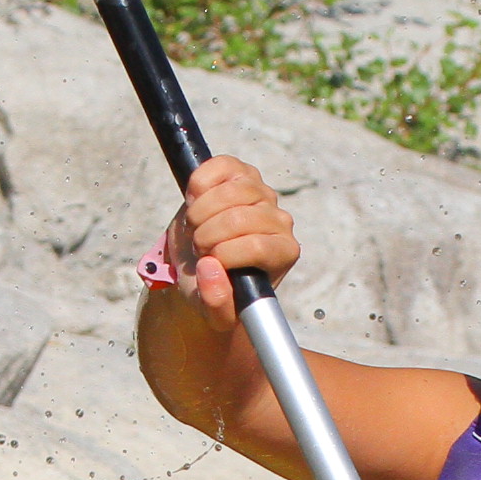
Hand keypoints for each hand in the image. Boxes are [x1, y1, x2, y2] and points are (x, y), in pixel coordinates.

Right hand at [171, 154, 298, 333]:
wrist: (202, 266)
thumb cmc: (215, 289)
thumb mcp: (215, 313)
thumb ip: (216, 304)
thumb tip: (210, 268)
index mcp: (283, 253)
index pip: (256, 246)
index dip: (222, 254)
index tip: (209, 264)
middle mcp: (280, 220)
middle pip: (238, 218)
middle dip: (206, 235)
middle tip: (200, 247)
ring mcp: (262, 192)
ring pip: (230, 191)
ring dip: (200, 212)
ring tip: (198, 228)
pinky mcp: (241, 172)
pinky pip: (220, 166)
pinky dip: (199, 184)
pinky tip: (196, 201)